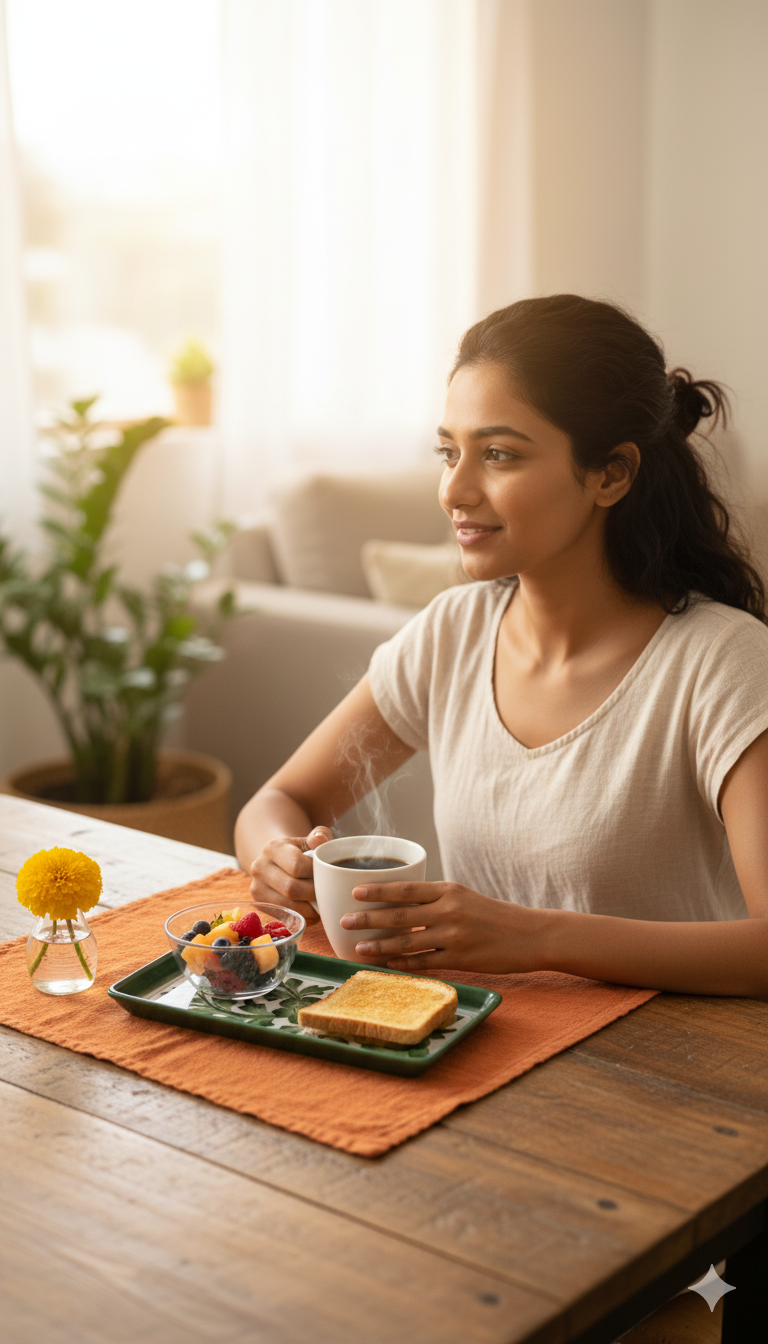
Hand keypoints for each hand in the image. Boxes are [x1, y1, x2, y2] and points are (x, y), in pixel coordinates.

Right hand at [249, 826, 332, 924]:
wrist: (279, 862)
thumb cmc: (303, 851)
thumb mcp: (312, 839)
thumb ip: (321, 835)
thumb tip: (319, 840)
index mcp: (273, 848)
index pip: (297, 865)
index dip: (316, 874)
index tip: (327, 876)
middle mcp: (259, 867)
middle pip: (291, 888)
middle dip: (314, 893)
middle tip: (328, 893)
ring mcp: (257, 887)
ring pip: (288, 905)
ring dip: (310, 908)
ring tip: (322, 903)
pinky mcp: (260, 904)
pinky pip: (285, 914)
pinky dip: (303, 916)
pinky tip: (313, 910)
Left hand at [340, 880, 546, 973]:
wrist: (530, 935)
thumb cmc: (494, 915)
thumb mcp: (464, 897)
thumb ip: (435, 899)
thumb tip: (400, 903)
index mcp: (448, 891)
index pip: (406, 888)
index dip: (378, 891)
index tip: (354, 892)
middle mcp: (449, 911)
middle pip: (400, 915)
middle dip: (368, 919)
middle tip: (343, 921)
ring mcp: (454, 937)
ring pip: (407, 941)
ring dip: (379, 945)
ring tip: (358, 948)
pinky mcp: (460, 960)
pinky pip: (424, 963)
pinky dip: (403, 964)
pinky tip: (387, 964)